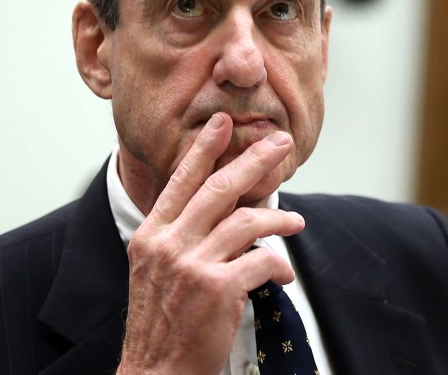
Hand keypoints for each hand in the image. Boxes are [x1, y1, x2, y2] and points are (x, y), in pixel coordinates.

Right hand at [116, 113, 305, 374]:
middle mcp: (168, 245)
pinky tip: (283, 273)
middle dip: (254, 161)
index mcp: (151, 236)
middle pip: (219, 188)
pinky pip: (262, 261)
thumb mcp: (157, 271)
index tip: (222, 123)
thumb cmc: (161, 324)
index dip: (204, 149)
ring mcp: (192, 266)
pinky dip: (278, 265)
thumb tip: (224, 209)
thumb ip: (181, 237)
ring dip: (278, 219)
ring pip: (246, 221)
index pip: (181, 181)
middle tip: (280, 144)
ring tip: (296, 224)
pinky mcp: (218, 289)